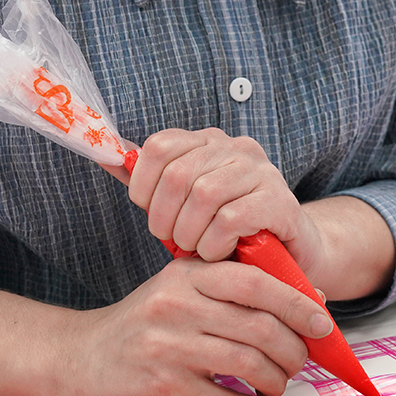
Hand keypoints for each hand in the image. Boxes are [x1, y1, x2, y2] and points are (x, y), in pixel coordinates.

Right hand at [56, 257, 332, 395]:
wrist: (77, 359)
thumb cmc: (143, 325)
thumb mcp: (179, 289)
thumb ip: (233, 287)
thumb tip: (309, 296)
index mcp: (185, 274)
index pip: (255, 281)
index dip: (297, 301)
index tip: (323, 321)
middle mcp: (176, 307)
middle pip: (260, 326)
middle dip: (295, 348)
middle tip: (301, 360)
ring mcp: (169, 349)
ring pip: (251, 365)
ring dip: (281, 380)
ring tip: (282, 383)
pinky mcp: (165, 390)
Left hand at [127, 128, 313, 266]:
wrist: (289, 254)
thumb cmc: (229, 232)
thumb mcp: (183, 206)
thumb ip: (150, 183)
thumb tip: (107, 158)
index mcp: (208, 142)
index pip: (159, 147)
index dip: (143, 185)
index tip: (149, 212)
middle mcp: (236, 147)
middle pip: (177, 174)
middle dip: (165, 218)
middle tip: (173, 241)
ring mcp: (261, 171)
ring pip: (203, 195)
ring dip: (191, 234)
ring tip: (197, 249)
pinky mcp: (280, 200)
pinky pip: (231, 218)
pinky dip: (215, 243)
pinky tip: (220, 253)